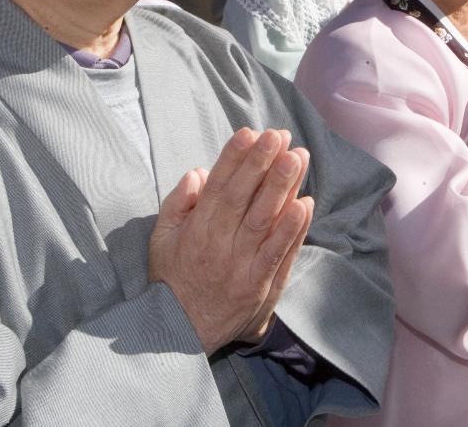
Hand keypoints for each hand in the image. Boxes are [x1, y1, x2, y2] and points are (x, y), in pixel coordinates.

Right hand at [147, 128, 313, 354]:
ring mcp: (241, 264)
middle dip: (262, 163)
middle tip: (278, 136)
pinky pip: (279, 253)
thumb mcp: (161, 239)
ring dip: (282, 187)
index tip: (249, 133)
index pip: (217, 186)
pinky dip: (293, 229)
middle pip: (243, 197)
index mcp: (196, 229)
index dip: (234, 158)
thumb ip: (178, 204)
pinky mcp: (260, 284)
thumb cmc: (171, 280)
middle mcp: (219, 243)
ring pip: (264, 220)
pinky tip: (305, 204)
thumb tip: (198, 172)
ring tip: (297, 157)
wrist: (180, 333)